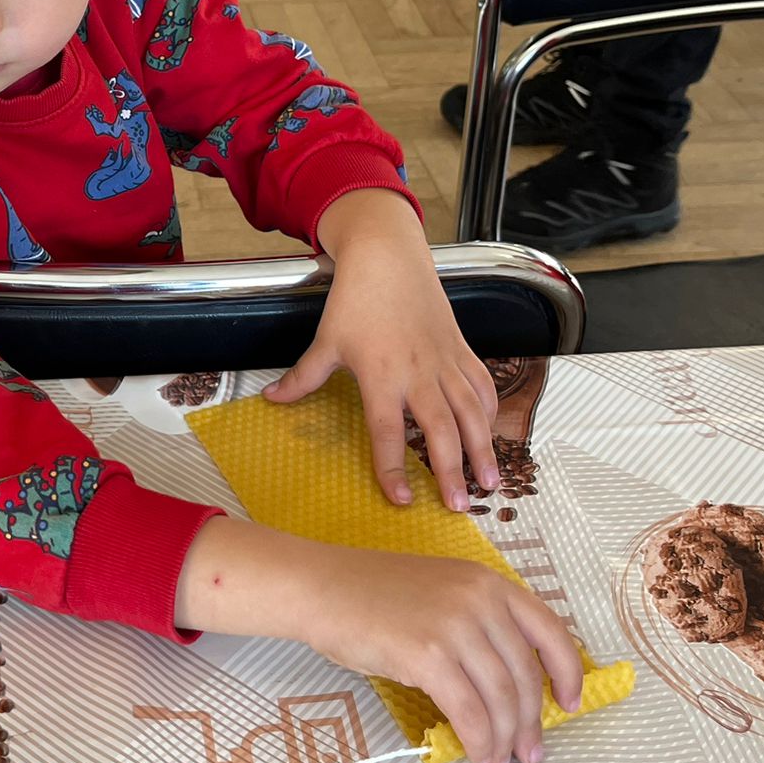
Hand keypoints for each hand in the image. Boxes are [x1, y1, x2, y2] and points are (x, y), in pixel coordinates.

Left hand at [266, 188, 498, 511]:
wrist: (389, 256)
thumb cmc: (356, 298)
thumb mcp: (326, 340)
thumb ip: (303, 377)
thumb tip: (271, 400)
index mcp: (382, 375)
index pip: (387, 432)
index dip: (393, 468)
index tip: (401, 499)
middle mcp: (419, 373)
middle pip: (440, 430)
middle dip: (452, 471)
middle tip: (459, 506)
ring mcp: (445, 361)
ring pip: (471, 412)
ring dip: (483, 448)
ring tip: (490, 484)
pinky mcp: (461, 348)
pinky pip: (482, 385)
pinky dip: (491, 411)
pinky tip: (491, 434)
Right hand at [312, 548, 584, 762]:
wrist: (321, 588)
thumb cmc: (372, 594)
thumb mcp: (441, 591)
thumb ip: (478, 623)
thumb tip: (508, 684)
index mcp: (487, 582)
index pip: (549, 630)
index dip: (568, 672)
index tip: (570, 703)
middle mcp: (479, 599)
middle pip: (524, 674)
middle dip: (531, 722)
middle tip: (530, 753)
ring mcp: (454, 626)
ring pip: (500, 697)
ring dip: (505, 737)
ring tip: (500, 760)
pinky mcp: (426, 655)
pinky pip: (468, 710)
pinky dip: (478, 739)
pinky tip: (477, 753)